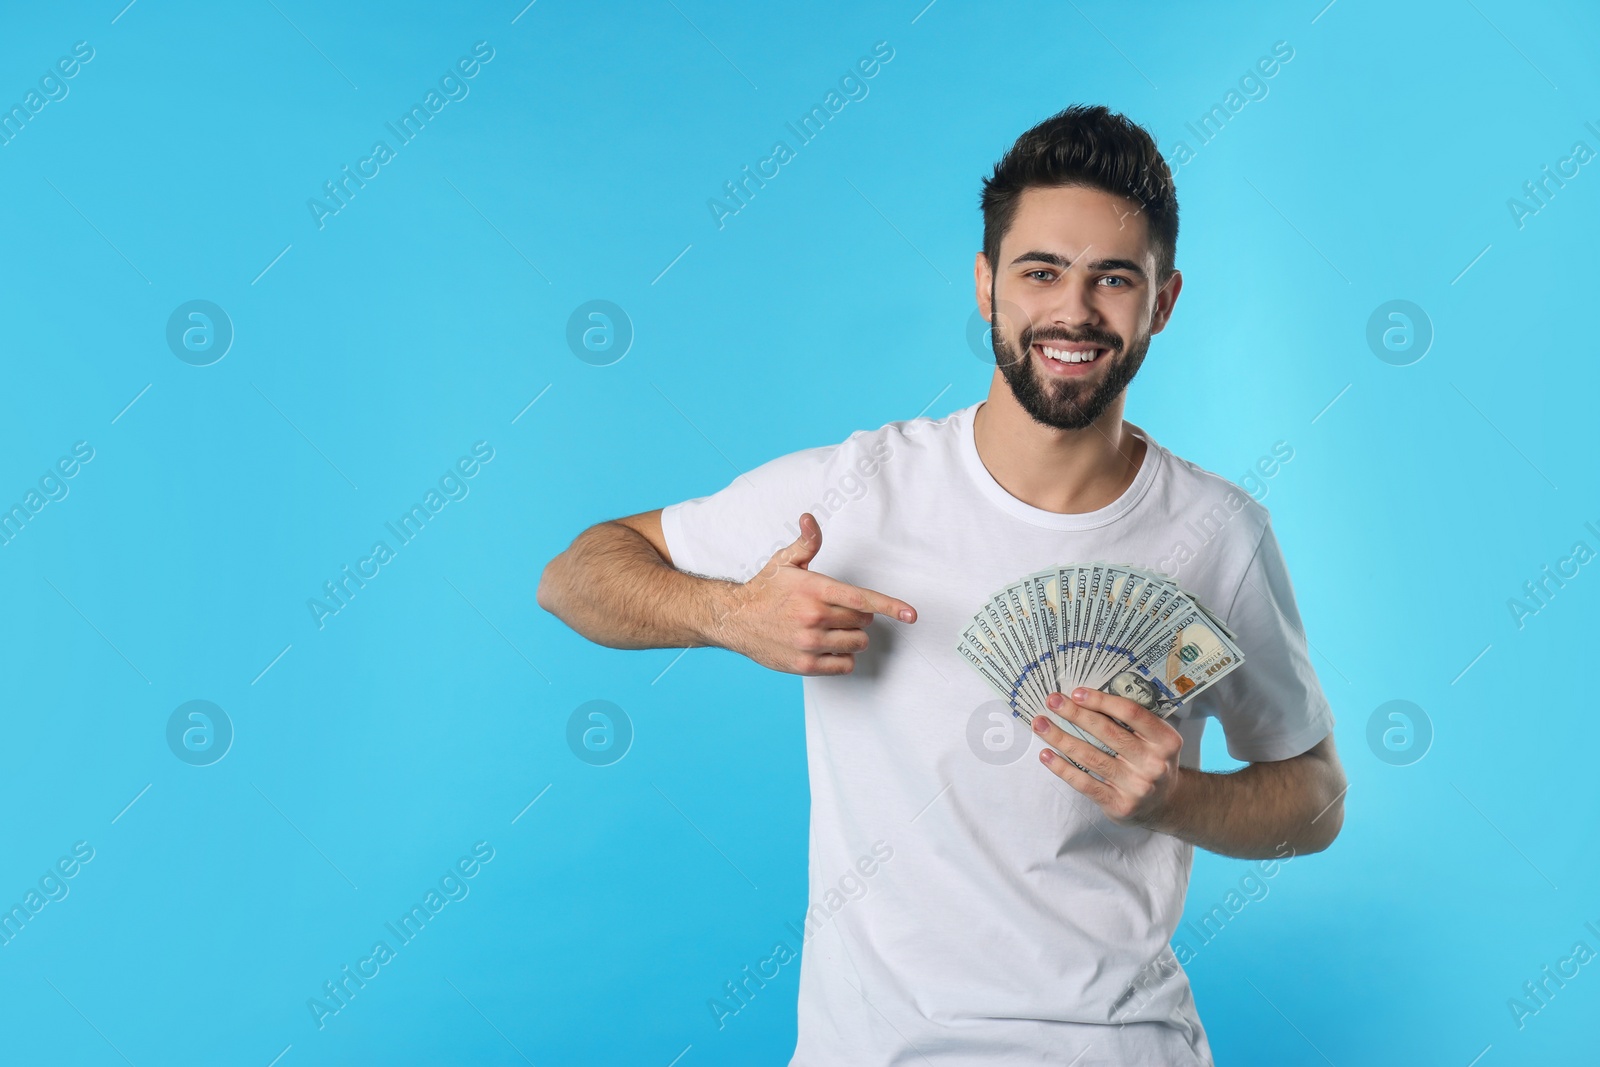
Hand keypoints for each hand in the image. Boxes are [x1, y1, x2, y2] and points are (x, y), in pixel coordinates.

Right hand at [712, 512, 916, 675]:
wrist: (735, 619)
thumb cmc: (765, 590)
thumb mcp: (785, 562)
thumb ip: (807, 542)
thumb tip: (809, 518)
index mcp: (815, 589)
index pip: (861, 599)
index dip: (890, 605)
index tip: (911, 614)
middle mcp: (814, 616)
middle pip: (863, 621)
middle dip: (857, 615)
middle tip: (835, 610)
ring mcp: (810, 643)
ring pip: (857, 642)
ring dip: (851, 636)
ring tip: (830, 628)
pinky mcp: (805, 665)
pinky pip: (844, 664)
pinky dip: (842, 657)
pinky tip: (826, 646)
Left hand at [1032, 686, 1184, 829]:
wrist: (1166, 803)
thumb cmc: (1152, 760)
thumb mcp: (1156, 738)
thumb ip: (1132, 721)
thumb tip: (1085, 698)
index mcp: (1166, 740)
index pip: (1131, 713)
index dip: (1102, 700)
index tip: (1076, 692)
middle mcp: (1154, 763)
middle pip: (1107, 732)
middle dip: (1075, 714)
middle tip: (1052, 701)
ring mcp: (1137, 786)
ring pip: (1090, 757)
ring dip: (1061, 738)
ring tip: (1040, 725)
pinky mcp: (1119, 804)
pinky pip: (1084, 783)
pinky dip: (1062, 768)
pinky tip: (1046, 755)